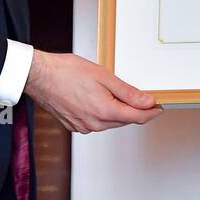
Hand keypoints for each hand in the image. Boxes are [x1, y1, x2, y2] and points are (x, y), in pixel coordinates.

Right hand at [24, 49, 163, 132]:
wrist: (39, 76)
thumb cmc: (67, 72)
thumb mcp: (104, 76)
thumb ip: (128, 92)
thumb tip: (147, 102)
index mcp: (104, 111)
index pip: (137, 117)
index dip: (151, 112)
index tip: (159, 107)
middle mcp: (94, 124)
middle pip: (124, 121)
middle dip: (136, 111)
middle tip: (144, 99)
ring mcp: (83, 126)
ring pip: (110, 123)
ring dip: (119, 112)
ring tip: (119, 95)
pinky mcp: (74, 125)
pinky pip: (96, 123)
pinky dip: (103, 114)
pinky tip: (100, 100)